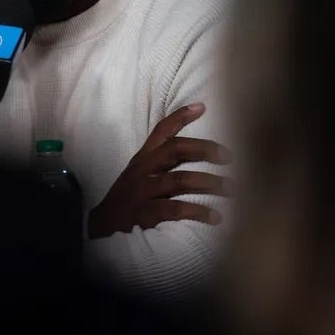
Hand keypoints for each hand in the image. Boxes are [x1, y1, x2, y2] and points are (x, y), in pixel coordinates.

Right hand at [87, 102, 231, 238]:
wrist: (103, 228)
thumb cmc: (127, 200)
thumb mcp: (138, 175)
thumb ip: (158, 163)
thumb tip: (193, 154)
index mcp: (143, 159)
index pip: (161, 131)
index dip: (180, 117)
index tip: (202, 106)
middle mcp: (143, 171)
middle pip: (174, 149)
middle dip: (204, 149)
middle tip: (229, 156)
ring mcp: (143, 191)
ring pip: (180, 180)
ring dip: (210, 183)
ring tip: (231, 188)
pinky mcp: (145, 213)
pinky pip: (175, 209)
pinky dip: (198, 212)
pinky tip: (216, 217)